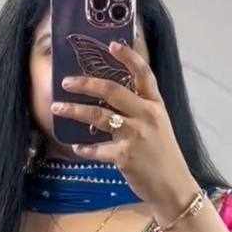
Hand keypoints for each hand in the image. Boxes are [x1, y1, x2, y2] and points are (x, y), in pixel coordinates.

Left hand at [51, 40, 196, 221]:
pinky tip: (77, 148)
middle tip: (66, 81)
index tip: (112, 44)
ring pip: (98, 115)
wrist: (174, 187)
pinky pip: (97, 149)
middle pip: (112, 90)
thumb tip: (111, 97)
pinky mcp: (124, 156)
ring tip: (57, 107)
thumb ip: (140, 110)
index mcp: (156, 105)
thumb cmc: (164, 156)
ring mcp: (135, 135)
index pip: (144, 74)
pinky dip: (85, 149)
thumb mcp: (159, 126)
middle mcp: (147, 116)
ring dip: (74, 110)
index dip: (128, 57)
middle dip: (86, 83)